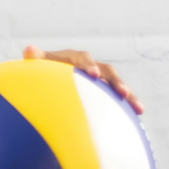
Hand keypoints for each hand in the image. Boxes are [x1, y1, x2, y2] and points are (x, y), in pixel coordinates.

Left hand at [23, 45, 143, 114]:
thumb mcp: (38, 66)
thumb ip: (36, 59)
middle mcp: (91, 67)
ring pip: (116, 86)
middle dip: (116, 82)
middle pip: (107, 72)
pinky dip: (127, 107)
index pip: (84, 60)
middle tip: (123, 92)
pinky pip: (116, 99)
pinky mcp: (103, 93)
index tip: (94, 75)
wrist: (51, 80)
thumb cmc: (42, 72)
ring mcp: (100, 81)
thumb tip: (29, 50)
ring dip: (129, 96)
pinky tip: (137, 118)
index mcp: (75, 59)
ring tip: (140, 109)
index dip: (89, 66)